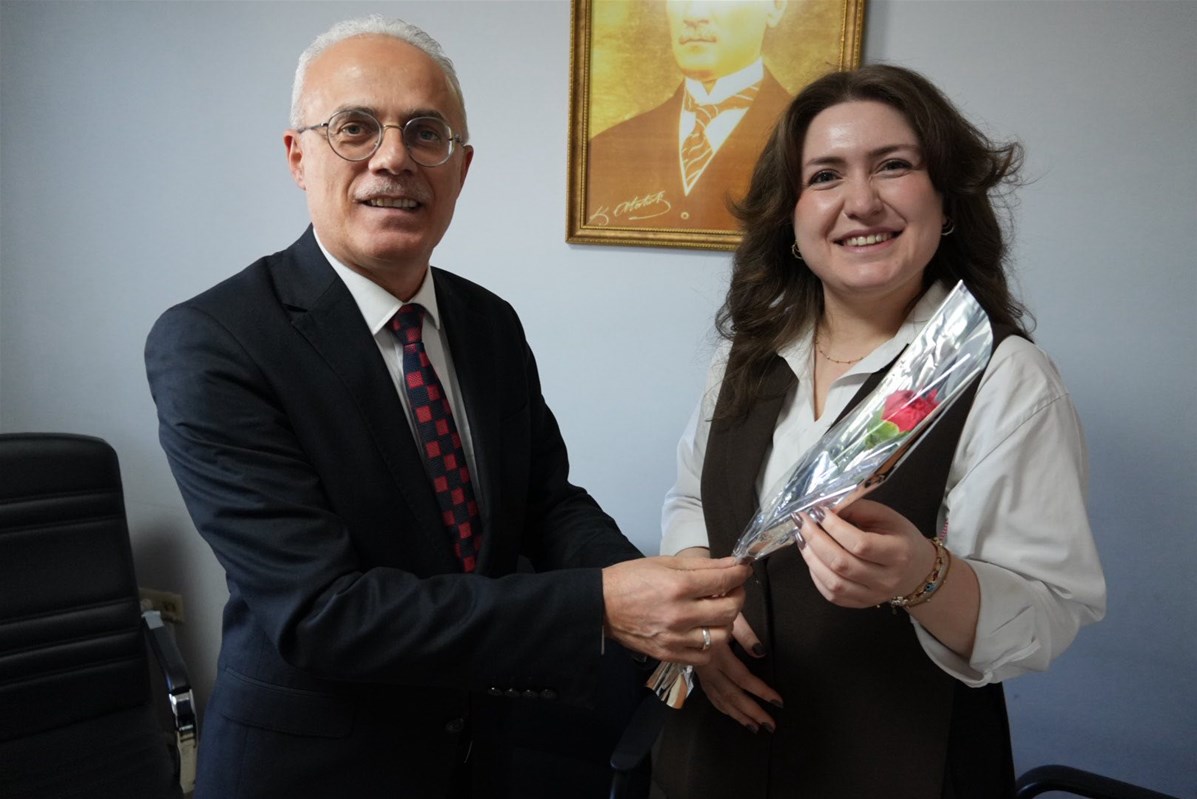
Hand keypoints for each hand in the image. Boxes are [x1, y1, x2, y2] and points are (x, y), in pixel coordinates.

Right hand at [601, 556, 749, 664]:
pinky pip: (705, 655)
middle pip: (729, 610)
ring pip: (722, 636)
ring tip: (716, 612)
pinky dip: (709, 643)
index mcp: (678, 586)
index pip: (724, 580)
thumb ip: (703, 565)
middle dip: (737, 596)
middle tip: (731, 589)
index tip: (743, 570)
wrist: (600, 606)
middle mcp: (679, 615)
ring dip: (725, 622)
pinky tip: (702, 630)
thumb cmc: (631, 579)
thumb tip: (734, 564)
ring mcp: (675, 638)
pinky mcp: (669, 654)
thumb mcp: (666, 563)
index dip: (740, 574)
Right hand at [694, 613, 782, 732]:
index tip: (777, 701)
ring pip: (719, 698)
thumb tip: (760, 654)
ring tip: (754, 726)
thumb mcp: (730, 614)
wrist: (679, 606)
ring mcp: (701, 670)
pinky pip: (709, 694)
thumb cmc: (709, 604)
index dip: (761, 691)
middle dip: (751, 711)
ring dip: (737, 714)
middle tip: (769, 725)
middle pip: (730, 694)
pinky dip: (721, 706)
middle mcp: (707, 665)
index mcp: (716, 651)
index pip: (742, 678)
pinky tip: (730, 713)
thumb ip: (746, 634)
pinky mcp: (697, 670)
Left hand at [795, 499, 936, 607]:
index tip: (818, 511)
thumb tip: (824, 508)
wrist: (915, 570)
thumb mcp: (885, 516)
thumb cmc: (898, 537)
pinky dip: (815, 574)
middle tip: (802, 522)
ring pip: (833, 583)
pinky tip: (811, 556)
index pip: (860, 544)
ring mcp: (873, 596)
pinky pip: (831, 594)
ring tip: (802, 538)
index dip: (834, 527)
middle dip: (816, 540)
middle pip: (842, 564)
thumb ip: (856, 509)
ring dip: (811, 558)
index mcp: (898, 553)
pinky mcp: (860, 604)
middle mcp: (887, 579)